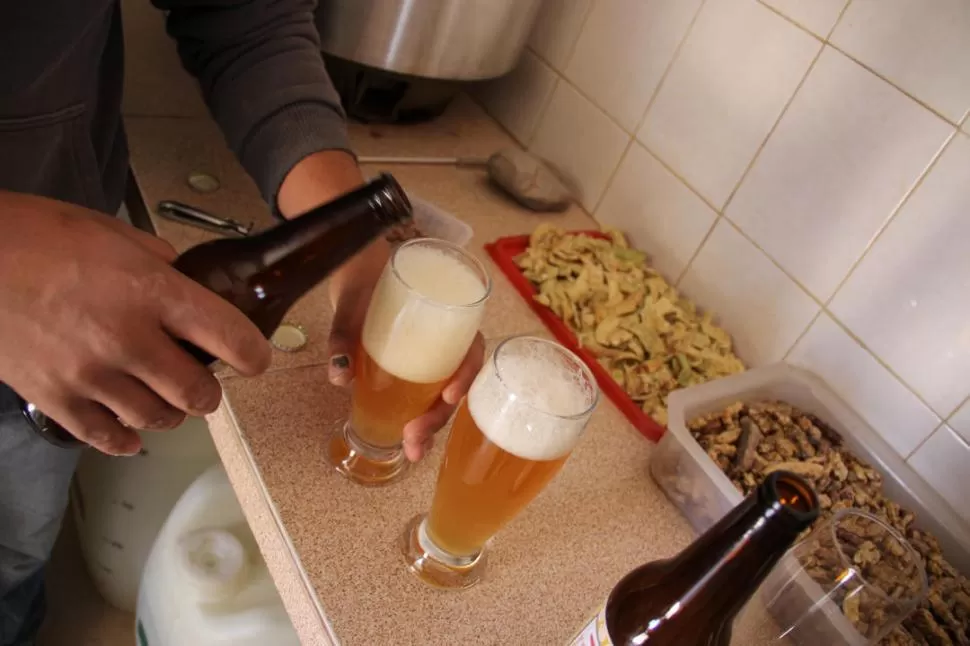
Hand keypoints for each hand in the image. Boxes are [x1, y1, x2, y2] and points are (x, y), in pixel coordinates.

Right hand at [0, 192, 270, 454]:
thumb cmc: (33, 234)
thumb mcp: (109, 231)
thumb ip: (157, 260)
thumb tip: (183, 278)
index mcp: (151, 291)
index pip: (228, 336)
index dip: (253, 354)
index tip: (256, 358)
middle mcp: (128, 339)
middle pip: (197, 393)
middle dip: (210, 392)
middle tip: (204, 382)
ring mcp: (90, 374)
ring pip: (157, 418)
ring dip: (170, 413)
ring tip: (166, 399)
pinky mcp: (55, 397)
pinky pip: (105, 435)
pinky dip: (125, 439)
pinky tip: (132, 432)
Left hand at [278, 151, 485, 460]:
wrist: (355, 274)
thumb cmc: (363, 281)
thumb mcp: (352, 301)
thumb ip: (343, 333)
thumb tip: (339, 373)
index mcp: (446, 315)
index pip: (471, 348)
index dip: (466, 374)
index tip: (447, 395)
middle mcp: (446, 341)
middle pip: (457, 383)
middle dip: (439, 417)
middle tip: (413, 441)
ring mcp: (431, 358)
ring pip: (443, 397)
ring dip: (431, 426)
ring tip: (410, 451)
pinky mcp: (414, 372)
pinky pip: (425, 397)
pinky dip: (419, 420)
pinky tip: (407, 440)